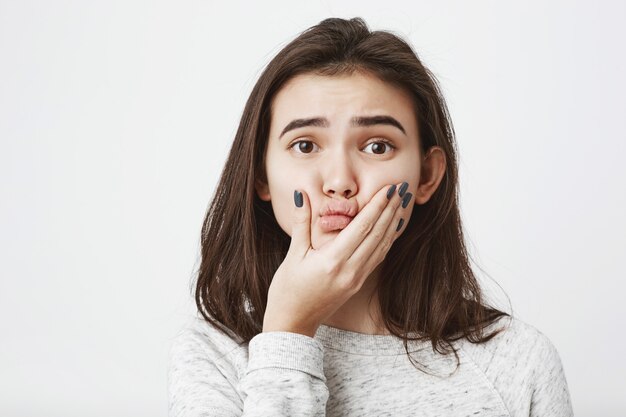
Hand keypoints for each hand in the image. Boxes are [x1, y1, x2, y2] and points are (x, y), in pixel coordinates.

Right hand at [262, 182, 411, 336]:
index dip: (377, 206)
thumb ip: (301, 223)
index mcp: (333, 261)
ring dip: (392, 223)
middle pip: (377, 234)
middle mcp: (350, 270)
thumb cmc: (287, 289)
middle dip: (390, 209)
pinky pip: (377, 258)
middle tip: (402, 188)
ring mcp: (356, 278)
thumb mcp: (292, 254)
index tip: (388, 188)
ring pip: (381, 246)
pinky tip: (392, 228)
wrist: (293, 323)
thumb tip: (302, 194)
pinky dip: (387, 240)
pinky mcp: (358, 284)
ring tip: (401, 203)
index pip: (362, 227)